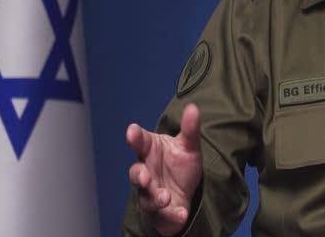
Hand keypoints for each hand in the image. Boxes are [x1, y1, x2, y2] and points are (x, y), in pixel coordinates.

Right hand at [126, 104, 203, 235]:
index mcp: (150, 152)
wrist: (184, 193)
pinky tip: (181, 213)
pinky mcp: (160, 213)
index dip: (136, 137)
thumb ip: (189, 129)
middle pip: (137, 173)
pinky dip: (172, 215)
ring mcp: (150, 194)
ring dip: (154, 198)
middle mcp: (146, 173)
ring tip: (165, 197)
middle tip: (143, 175)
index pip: (141, 143)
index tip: (132, 131)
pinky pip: (163, 216)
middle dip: (138, 175)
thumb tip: (192, 108)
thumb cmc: (179, 166)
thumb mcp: (188, 146)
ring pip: (146, 197)